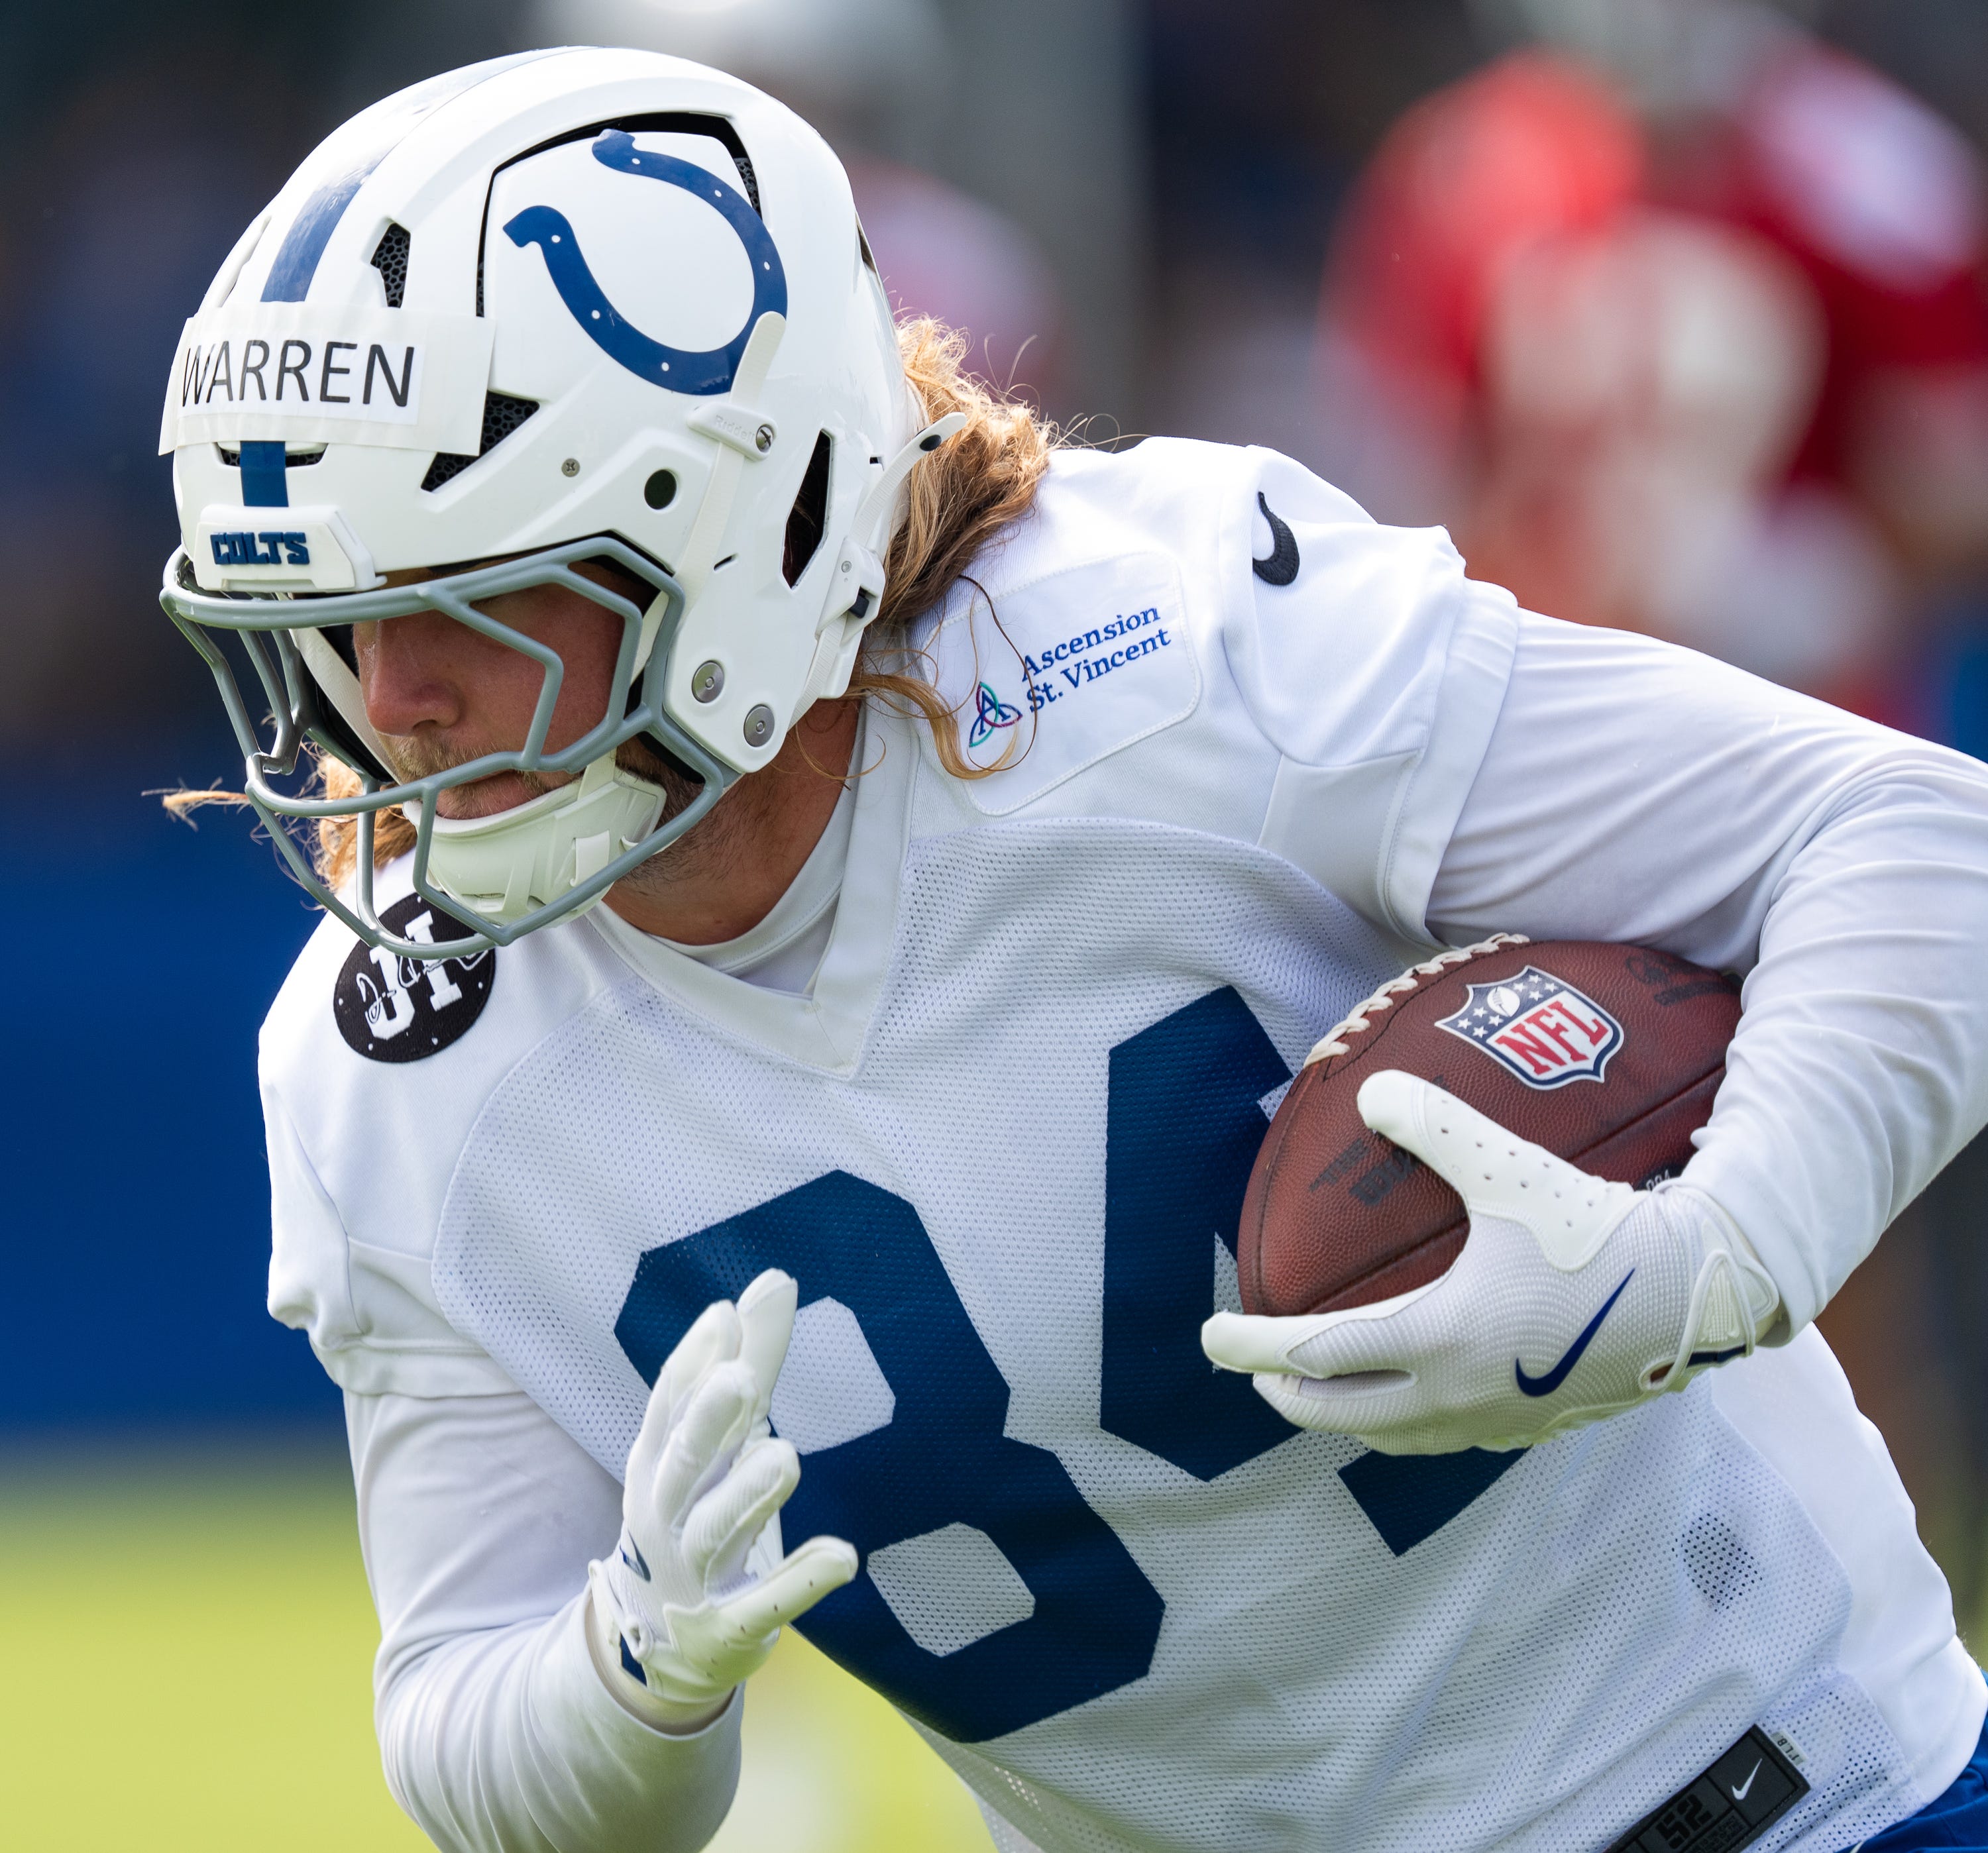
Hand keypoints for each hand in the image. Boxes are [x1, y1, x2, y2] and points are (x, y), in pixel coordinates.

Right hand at [589, 1269, 856, 1723]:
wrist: (657, 1646)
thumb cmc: (695, 1513)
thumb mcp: (716, 1441)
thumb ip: (750, 1361)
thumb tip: (775, 1278)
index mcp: (658, 1465)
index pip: (668, 1408)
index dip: (692, 1364)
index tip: (723, 1316)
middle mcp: (665, 1518)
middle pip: (682, 1466)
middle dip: (708, 1423)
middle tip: (743, 1379)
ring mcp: (693, 1577)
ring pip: (715, 1533)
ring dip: (748, 1496)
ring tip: (786, 1456)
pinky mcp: (728, 1628)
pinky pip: (764, 1604)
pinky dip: (800, 1582)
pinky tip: (843, 1556)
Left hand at [1202, 1071, 1781, 1454]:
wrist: (1700, 1294)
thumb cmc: (1599, 1231)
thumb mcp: (1509, 1168)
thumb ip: (1435, 1124)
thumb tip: (1373, 1089)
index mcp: (1439, 1338)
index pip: (1317, 1351)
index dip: (1252, 1344)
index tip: (1210, 1336)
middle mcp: (1459, 1393)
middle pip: (1341, 1413)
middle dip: (1287, 1394)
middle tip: (1257, 1370)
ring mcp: (1500, 1421)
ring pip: (1395, 1436)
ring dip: (1347, 1417)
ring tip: (1326, 1390)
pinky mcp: (1541, 1429)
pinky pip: (1450, 1439)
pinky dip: (1409, 1425)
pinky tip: (1419, 1397)